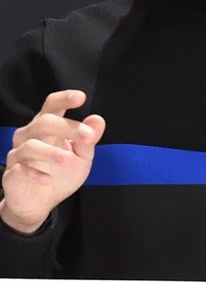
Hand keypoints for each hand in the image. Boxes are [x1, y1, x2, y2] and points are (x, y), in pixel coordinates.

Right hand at [0, 90, 104, 232]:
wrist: (41, 203)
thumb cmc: (62, 173)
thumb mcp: (82, 156)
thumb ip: (89, 139)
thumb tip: (97, 120)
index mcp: (48, 125)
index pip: (53, 105)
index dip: (65, 98)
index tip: (81, 97)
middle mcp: (30, 134)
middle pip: (44, 122)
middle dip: (66, 127)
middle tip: (86, 136)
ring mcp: (19, 153)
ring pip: (30, 145)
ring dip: (51, 152)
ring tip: (68, 160)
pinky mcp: (12, 174)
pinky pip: (20, 170)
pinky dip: (34, 174)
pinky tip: (48, 179)